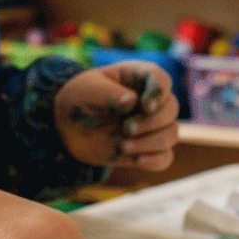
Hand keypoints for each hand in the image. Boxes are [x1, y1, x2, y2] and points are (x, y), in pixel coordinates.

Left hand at [55, 61, 178, 171]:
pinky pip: (164, 158)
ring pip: (171, 134)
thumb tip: (133, 101)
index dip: (159, 93)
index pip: (162, 79)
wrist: (67, 127)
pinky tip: (137, 160)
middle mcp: (150, 101)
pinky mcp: (147, 149)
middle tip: (126, 128)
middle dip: (151, 122)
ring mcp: (151, 126)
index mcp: (138, 78)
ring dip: (151, 142)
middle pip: (171, 109)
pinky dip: (155, 160)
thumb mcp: (86, 90)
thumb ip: (108, 94)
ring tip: (123, 146)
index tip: (144, 106)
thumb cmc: (79, 100)